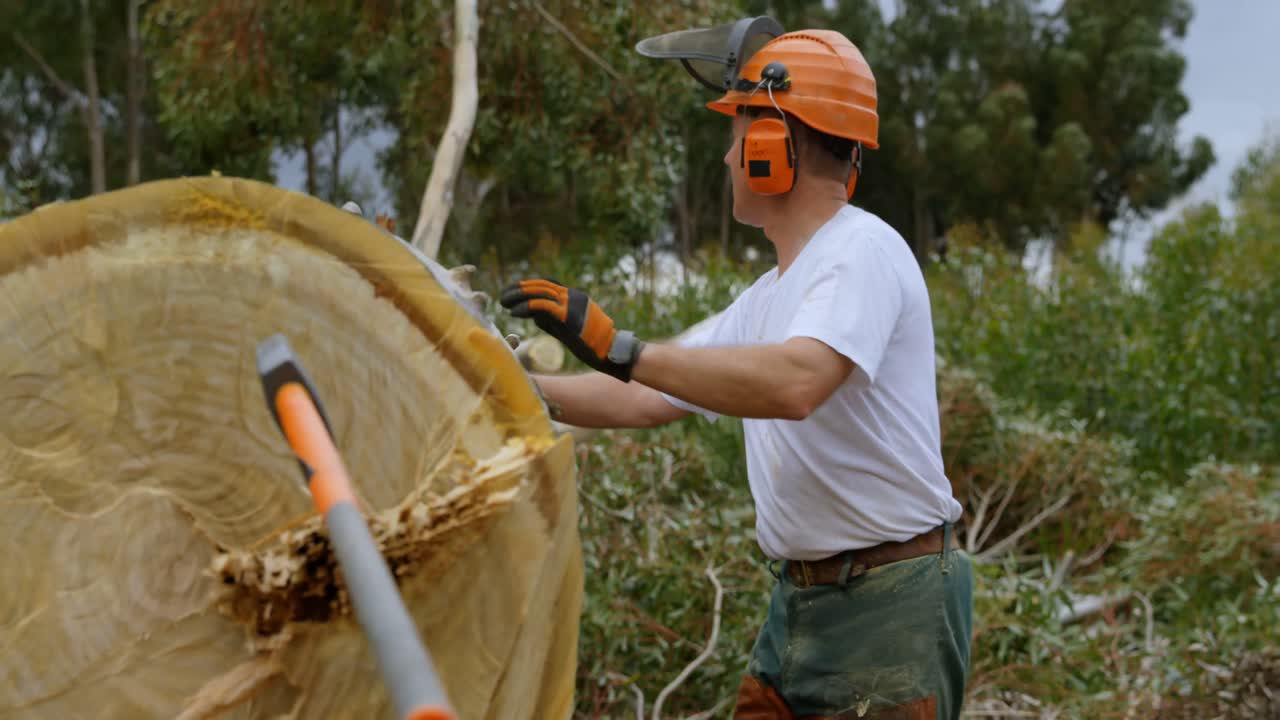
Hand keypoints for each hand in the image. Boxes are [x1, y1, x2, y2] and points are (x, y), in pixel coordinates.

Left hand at [499, 279, 643, 381]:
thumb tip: (535, 316)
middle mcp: (572, 296)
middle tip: (503, 295)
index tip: (513, 291)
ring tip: (503, 302)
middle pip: (541, 285)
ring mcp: (571, 304)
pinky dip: (526, 308)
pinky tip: (514, 312)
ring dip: (518, 297)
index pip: (547, 285)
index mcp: (574, 297)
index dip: (528, 286)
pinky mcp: (567, 315)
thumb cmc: (592, 344)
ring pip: (539, 293)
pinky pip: (541, 307)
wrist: (610, 350)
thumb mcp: (570, 328)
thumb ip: (553, 320)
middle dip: (519, 289)